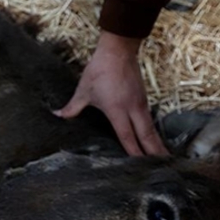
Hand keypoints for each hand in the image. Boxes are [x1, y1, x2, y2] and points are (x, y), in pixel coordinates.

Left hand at [54, 32, 167, 155]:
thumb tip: (57, 115)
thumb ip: (72, 107)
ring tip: (162, 158)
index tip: (139, 166)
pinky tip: (153, 139)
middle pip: (146, 135)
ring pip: (151, 128)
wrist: (118, 51)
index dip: (134, 152)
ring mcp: (141, 103)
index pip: (127, 136)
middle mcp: (133, 109)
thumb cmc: (100, 70)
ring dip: (156, 143)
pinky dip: (153, 132)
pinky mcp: (143, 98)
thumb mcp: (83, 90)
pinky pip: (149, 120)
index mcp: (117, 110)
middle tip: (162, 168)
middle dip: (154, 152)